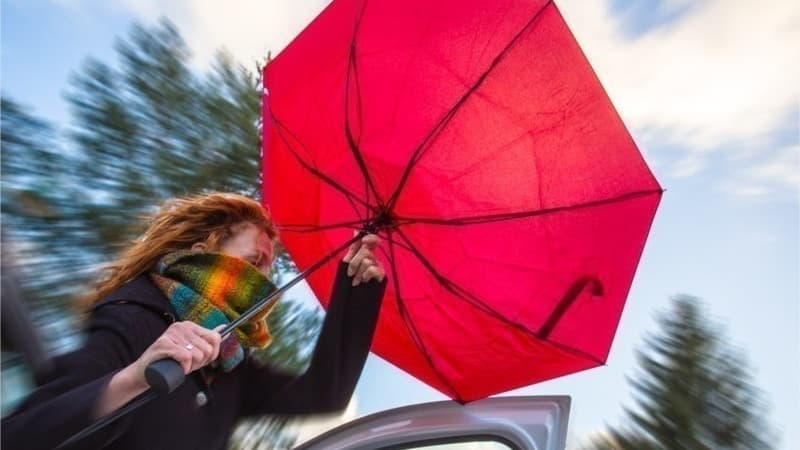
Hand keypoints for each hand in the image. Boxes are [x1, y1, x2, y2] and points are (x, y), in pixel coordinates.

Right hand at [96, 322, 221, 417]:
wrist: (145, 374)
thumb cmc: (171, 363)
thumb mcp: (193, 350)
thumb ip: (208, 339)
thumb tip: (225, 330)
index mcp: (190, 326)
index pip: (214, 338)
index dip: (211, 354)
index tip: (200, 360)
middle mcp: (181, 326)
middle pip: (207, 349)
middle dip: (200, 363)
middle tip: (187, 365)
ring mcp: (171, 334)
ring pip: (197, 354)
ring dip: (191, 367)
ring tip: (180, 366)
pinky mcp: (163, 343)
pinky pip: (186, 358)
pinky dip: (185, 368)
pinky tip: (179, 369)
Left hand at [343, 233, 385, 285]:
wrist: (353, 299)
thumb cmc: (350, 280)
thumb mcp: (348, 262)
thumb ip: (353, 247)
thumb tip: (355, 231)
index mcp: (366, 252)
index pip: (372, 239)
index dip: (370, 237)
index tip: (364, 240)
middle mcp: (374, 257)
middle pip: (365, 250)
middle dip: (354, 263)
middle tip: (350, 273)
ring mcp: (378, 266)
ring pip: (367, 261)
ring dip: (358, 273)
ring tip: (356, 281)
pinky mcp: (382, 275)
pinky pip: (372, 269)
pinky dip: (365, 275)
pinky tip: (363, 281)